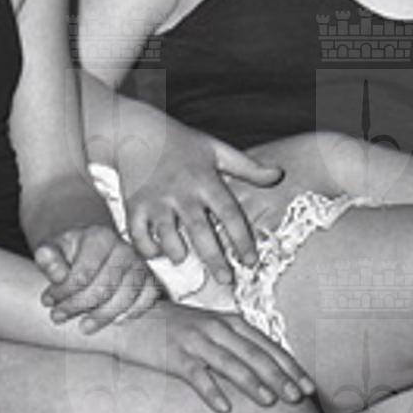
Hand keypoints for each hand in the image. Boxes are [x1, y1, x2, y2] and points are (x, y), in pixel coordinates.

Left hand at [37, 223, 160, 328]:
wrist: (92, 247)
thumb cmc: (72, 251)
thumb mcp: (54, 249)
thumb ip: (49, 259)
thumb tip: (57, 276)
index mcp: (99, 237)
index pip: (83, 273)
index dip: (63, 292)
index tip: (48, 302)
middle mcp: (124, 249)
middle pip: (104, 288)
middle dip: (78, 306)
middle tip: (57, 317)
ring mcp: (140, 264)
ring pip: (125, 297)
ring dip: (102, 316)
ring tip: (82, 326)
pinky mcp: (150, 279)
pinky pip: (146, 300)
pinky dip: (131, 313)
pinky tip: (114, 321)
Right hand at [111, 300, 316, 412]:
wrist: (128, 318)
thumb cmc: (170, 327)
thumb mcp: (205, 328)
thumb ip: (231, 343)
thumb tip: (262, 368)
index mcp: (226, 322)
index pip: (266, 345)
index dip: (289, 365)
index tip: (309, 386)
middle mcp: (214, 329)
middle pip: (254, 354)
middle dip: (279, 376)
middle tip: (299, 398)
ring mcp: (194, 341)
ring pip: (230, 363)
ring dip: (252, 382)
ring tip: (271, 401)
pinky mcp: (173, 356)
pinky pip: (196, 375)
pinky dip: (211, 391)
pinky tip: (224, 407)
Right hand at [120, 121, 282, 285]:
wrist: (135, 131)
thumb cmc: (181, 142)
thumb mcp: (216, 149)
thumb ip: (248, 166)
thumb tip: (278, 174)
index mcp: (205, 180)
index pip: (229, 214)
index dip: (242, 240)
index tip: (251, 262)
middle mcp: (182, 192)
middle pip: (201, 232)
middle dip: (215, 260)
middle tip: (226, 281)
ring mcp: (156, 200)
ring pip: (168, 237)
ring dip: (178, 253)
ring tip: (185, 260)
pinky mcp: (134, 205)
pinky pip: (139, 235)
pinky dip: (147, 248)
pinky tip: (157, 251)